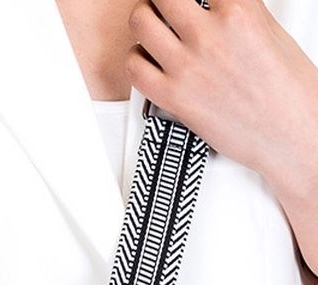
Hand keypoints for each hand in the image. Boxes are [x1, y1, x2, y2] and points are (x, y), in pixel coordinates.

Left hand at [124, 0, 317, 194]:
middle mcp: (210, 36)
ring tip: (152, 24)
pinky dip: (135, 58)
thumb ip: (238, 11)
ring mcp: (187, 67)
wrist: (287, 135)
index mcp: (240, 11)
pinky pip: (134, 67)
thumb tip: (215, 4)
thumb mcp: (269, 32)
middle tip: (166, 3)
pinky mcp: (172, 98)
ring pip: (140, 23)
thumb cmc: (286, 91)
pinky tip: (147, 58)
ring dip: (143, 19)